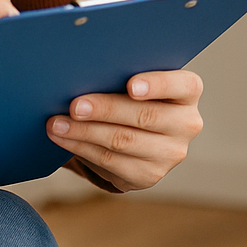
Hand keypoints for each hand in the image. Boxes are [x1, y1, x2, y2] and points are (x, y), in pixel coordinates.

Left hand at [47, 69, 203, 191]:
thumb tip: (85, 71)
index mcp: (189, 91)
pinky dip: (82, 148)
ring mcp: (171, 154)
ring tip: (57, 123)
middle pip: (144, 116)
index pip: (182, 85)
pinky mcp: (149, 176)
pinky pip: (110, 161)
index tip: (131, 85)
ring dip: (84, 131)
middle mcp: (187, 124)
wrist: (143, 136)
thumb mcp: (139, 80)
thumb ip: (125, 73)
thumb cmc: (135, 95)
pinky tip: (63, 138)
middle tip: (74, 105)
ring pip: (123, 141)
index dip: (157, 85)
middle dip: (105, 110)